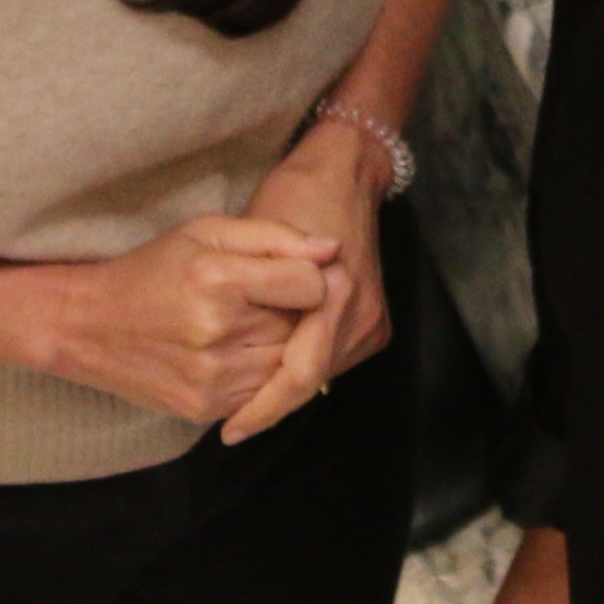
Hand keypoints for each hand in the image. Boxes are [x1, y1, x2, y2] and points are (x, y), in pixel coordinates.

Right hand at [34, 213, 337, 424]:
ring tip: (243, 326)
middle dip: (292, 313)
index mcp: (217, 280)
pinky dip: (259, 374)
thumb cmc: (153, 270)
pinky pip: (264, 394)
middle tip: (258, 301)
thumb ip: (273, 237)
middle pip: (303, 327)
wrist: (88, 326)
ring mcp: (212, 378)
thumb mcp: (206, 233)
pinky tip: (232, 353)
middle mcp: (216, 333)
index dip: (305, 276)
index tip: (284, 274)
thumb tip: (332, 249)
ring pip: (289, 365)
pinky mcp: (207, 409)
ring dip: (279, 347)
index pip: (311, 284)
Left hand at [220, 117, 397, 442]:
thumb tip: (235, 351)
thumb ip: (251, 286)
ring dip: (283, 393)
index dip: (263, 407)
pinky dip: (300, 373)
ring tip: (241, 410)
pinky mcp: (374, 324)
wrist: (343, 174)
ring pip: (322, 376)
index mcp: (335, 295)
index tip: (229, 429)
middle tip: (229, 427)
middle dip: (270, 407)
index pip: (298, 373)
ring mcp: (373, 321)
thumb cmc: (291, 197)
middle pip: (311, 382)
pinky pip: (331, 361)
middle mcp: (362, 314)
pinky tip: (268, 380)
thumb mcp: (253, 232)